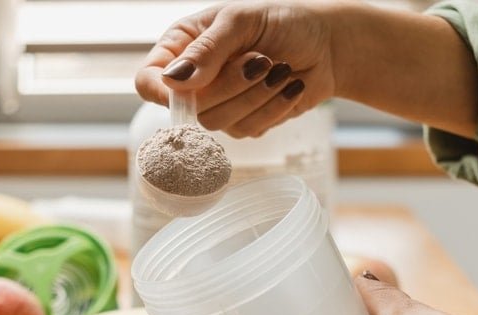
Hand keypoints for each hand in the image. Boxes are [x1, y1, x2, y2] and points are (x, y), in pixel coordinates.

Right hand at [135, 1, 337, 137]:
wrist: (327, 45)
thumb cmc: (283, 22)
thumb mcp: (242, 21)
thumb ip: (208, 50)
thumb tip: (173, 81)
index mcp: (182, 47)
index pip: (149, 81)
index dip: (161, 92)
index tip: (189, 88)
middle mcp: (195, 80)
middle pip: (190, 108)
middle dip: (231, 85)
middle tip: (263, 60)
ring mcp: (219, 105)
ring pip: (219, 124)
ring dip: (256, 97)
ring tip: (280, 69)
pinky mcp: (244, 123)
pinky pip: (248, 130)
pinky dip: (273, 108)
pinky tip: (290, 86)